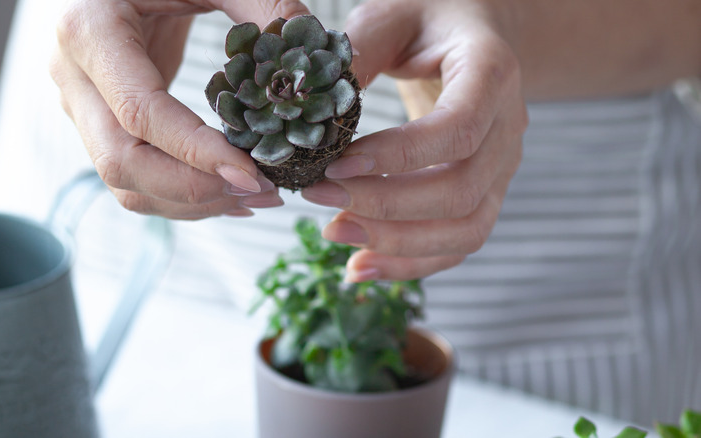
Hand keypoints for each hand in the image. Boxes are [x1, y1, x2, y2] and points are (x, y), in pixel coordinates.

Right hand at [50, 0, 309, 218]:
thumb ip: (263, 4)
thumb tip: (315, 57)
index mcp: (90, 30)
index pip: (138, 111)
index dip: (194, 152)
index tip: (252, 174)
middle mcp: (73, 75)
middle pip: (121, 161)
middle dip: (194, 189)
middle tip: (263, 192)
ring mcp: (80, 103)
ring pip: (123, 181)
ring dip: (191, 202)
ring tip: (257, 198)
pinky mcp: (99, 121)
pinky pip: (133, 176)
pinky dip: (180, 195)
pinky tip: (229, 193)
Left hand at [301, 0, 527, 280]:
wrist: (472, 34)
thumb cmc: (428, 18)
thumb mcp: (390, 15)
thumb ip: (358, 52)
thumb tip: (311, 106)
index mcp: (492, 73)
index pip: (457, 129)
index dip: (397, 157)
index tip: (335, 165)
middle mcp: (509, 128)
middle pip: (462, 191)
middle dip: (386, 206)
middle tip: (319, 199)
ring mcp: (502, 168)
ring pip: (467, 230)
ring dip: (398, 244)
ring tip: (334, 233)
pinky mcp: (485, 194)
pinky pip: (459, 244)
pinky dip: (412, 264)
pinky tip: (360, 266)